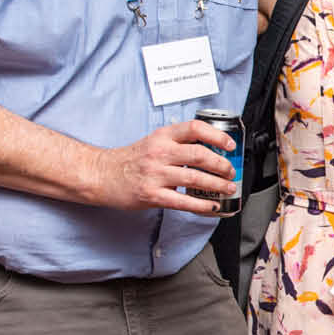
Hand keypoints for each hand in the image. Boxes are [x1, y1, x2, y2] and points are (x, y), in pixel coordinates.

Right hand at [92, 118, 238, 213]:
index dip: (217, 136)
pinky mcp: (152, 195)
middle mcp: (160, 152)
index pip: (195, 128)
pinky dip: (202, 205)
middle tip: (231, 171)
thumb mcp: (154, 142)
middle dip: (222, 165)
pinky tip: (212, 206)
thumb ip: (178, 143)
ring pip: (195, 178)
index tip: (230, 145)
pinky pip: (183, 201)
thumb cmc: (131, 160)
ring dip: (217, 185)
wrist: (102, 174)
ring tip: (227, 188)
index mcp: (163, 136)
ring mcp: (156, 174)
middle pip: (200, 155)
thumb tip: (210, 151)